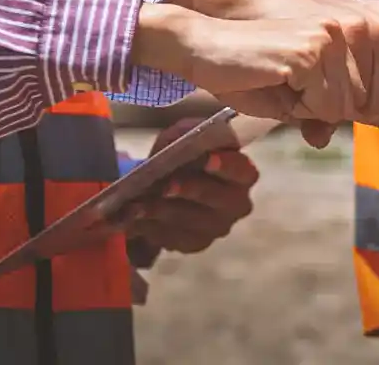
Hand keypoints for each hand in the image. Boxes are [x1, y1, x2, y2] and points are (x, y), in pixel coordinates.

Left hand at [120, 119, 260, 254]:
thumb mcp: (181, 138)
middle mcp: (237, 203)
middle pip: (221, 200)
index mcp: (241, 173)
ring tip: (137, 206)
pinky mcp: (196, 244)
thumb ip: (185, 134)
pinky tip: (135, 220)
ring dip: (163, 213)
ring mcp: (218, 227)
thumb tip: (182, 139)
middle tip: (166, 187)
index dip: (228, 166)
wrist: (164, 186)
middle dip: (193, 191)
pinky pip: (176, 239)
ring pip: (193, 223)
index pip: (243, 171)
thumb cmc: (181, 158)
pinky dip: (153, 228)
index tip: (208, 159)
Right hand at [137, 4, 350, 118]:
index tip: (297, 92)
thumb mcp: (296, 98)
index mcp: (341, 35)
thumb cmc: (244, 75)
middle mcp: (341, 31)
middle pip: (361, 101)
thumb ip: (329, 112)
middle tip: (284, 86)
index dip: (333, 108)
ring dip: (308, 108)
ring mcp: (326, 39)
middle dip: (322, 109)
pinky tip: (274, 81)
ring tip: (278, 82)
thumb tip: (360, 136)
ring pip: (344, 106)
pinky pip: (324, 105)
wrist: (201, 49)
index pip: (367, 92)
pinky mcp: (308, 53)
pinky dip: (298, 106)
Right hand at [294, 0, 378, 147]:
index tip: (372, 84)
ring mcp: (365, 25)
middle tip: (340, 79)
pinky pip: (334, 106)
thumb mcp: (376, 88)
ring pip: (370, 109)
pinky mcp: (323, 39)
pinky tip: (296, 79)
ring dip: (337, 109)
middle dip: (369, 111)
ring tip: (319, 76)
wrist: (264, 29)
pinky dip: (310, 107)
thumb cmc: (329, 64)